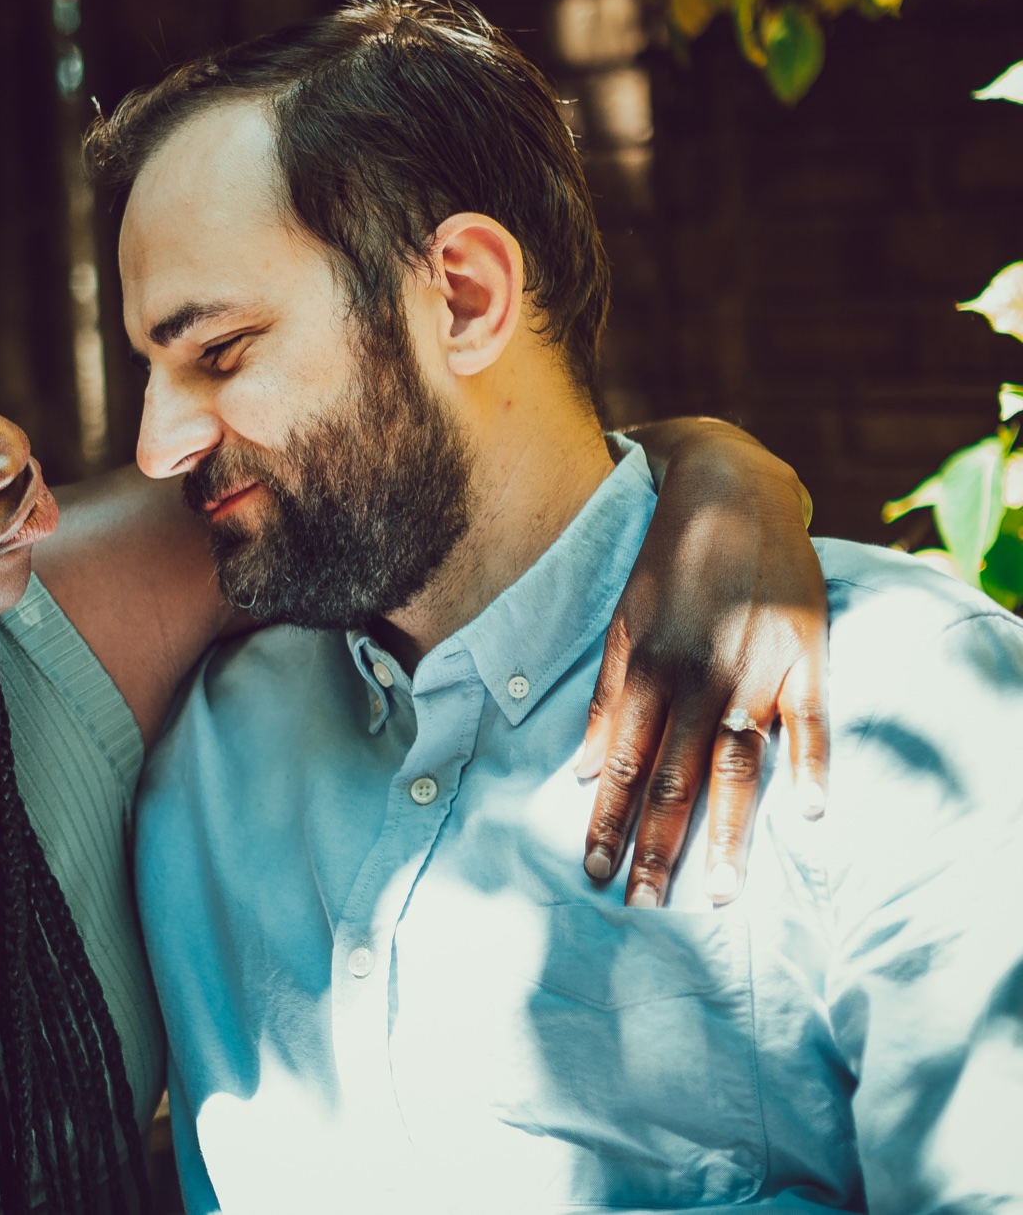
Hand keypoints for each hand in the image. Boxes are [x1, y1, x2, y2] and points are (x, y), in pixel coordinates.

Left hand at [579, 425, 829, 905]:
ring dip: (725, 834)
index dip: (608, 821)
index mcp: (648, 671)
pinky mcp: (806, 655)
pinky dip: (811, 766)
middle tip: (642, 906)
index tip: (593, 871)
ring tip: (714, 893)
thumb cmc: (664, 562)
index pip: (624, 765)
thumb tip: (584, 769)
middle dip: (656, 847)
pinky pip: (810, 721)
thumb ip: (606, 698)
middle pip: (675, 779)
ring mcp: (757, 669)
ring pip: (736, 766)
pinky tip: (807, 814)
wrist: (730, 490)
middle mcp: (700, 678)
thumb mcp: (620, 622)